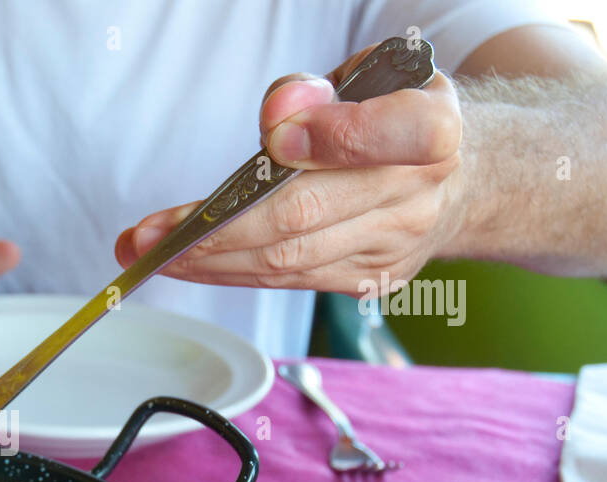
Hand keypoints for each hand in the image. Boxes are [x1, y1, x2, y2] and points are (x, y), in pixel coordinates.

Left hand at [115, 45, 466, 294]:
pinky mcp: (369, 280)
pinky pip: (288, 280)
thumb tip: (279, 115)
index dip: (327, 138)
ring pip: (286, 261)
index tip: (274, 141)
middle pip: (304, 217)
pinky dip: (231, 271)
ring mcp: (392, 247)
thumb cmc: (393, 115)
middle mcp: (417, 197)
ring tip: (147, 252)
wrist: (459, 176)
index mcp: (433, 129)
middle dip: (214, 229)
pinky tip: (188, 262)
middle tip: (150, 233)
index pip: (388, 134)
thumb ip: (318, 90)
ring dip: (207, 261)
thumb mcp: (367, 76)